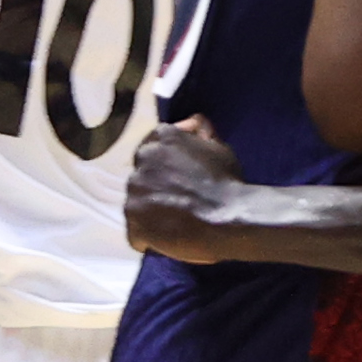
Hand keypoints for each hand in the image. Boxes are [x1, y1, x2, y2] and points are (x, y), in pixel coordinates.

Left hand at [121, 117, 246, 261]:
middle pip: (142, 175)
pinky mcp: (132, 222)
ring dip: (150, 212)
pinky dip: (148, 239)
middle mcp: (141, 161)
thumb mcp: (219, 149)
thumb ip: (202, 133)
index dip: (165, 165)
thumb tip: (194, 120)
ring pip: (136, 203)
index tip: (180, 177)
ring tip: (173, 223)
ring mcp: (134, 192)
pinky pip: (136, 233)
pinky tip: (167, 240)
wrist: (229, 218)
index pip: (152, 147)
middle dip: (155, 187)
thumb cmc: (227, 182)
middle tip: (178, 201)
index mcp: (160, 139)